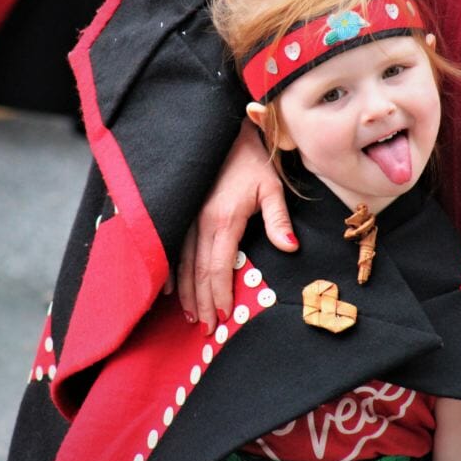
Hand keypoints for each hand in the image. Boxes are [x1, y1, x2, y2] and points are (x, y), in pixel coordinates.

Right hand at [175, 118, 297, 333]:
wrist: (222, 132)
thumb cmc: (250, 159)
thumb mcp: (271, 187)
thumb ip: (277, 220)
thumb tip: (289, 249)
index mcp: (223, 219)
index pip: (219, 268)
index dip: (220, 295)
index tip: (223, 317)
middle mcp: (199, 222)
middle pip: (198, 272)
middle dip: (202, 302)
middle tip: (206, 329)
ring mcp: (186, 217)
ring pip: (181, 264)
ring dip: (186, 292)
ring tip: (190, 315)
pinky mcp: (180, 211)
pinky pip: (171, 248)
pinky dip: (171, 271)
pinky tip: (171, 288)